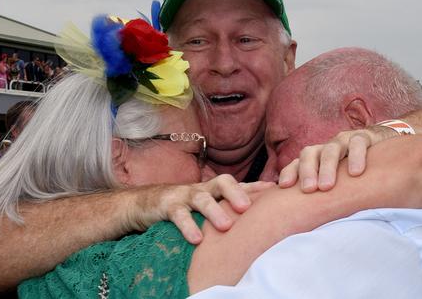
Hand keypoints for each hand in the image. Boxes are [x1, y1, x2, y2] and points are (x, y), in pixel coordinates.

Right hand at [135, 175, 274, 243]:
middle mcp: (204, 189)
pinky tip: (197, 239)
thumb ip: (228, 210)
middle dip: (236, 193)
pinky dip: (188, 226)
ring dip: (214, 211)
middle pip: (222, 182)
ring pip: (201, 197)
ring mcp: (185, 195)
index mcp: (215, 190)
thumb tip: (259, 220)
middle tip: (247, 208)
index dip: (257, 187)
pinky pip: (179, 214)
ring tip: (226, 226)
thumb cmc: (185, 206)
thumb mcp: (208, 206)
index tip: (275, 190)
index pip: (239, 185)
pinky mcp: (168, 206)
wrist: (146, 202)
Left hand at [279, 126, 396, 192]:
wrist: (385, 145)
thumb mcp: (337, 182)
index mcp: (316, 158)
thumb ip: (322, 194)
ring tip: (327, 186)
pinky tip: (356, 173)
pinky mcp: (365, 137)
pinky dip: (356, 156)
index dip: (290, 172)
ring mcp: (345, 141)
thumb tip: (302, 219)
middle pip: (310, 154)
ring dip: (327, 167)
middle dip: (307, 171)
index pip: (297, 163)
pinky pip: (358, 143)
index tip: (285, 186)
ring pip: (331, 149)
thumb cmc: (355, 171)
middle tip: (309, 190)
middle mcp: (327, 148)